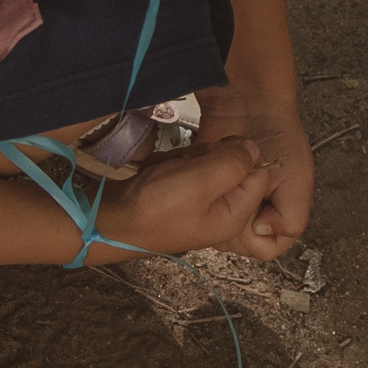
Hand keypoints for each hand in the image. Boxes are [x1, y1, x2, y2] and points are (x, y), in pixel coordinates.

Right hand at [96, 135, 279, 258]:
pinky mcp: (178, 192)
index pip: (260, 173)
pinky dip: (170, 163)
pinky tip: (157, 173)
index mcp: (236, 214)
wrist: (108, 220)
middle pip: (233, 164)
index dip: (241, 156)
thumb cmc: (156, 207)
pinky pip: (184, 165)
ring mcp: (199, 201)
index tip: (217, 156)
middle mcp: (221, 209)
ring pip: (206, 160)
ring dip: (185, 158)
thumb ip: (234, 163)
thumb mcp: (202, 182)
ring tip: (167, 172)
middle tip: (187, 168)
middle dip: (208, 157)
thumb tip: (254, 148)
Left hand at [194, 83, 312, 260]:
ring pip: (217, 226)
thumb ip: (290, 219)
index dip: (256, 235)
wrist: (250, 106)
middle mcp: (254, 212)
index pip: (264, 248)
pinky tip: (209, 175)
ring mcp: (231, 200)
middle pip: (237, 241)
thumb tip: (261, 231)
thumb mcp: (298, 183)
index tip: (253, 210)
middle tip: (236, 190)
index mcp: (280, 215)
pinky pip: (202, 205)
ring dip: (216, 205)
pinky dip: (204, 194)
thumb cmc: (280, 140)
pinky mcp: (212, 187)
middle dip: (233, 218)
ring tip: (223, 181)